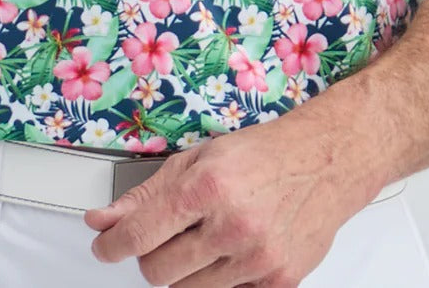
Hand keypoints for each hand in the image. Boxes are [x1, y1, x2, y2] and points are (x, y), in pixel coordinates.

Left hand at [82, 106, 368, 287]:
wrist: (325, 160)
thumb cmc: (263, 154)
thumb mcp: (198, 158)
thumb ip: (146, 194)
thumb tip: (103, 219)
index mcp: (207, 187)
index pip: (140, 235)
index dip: (112, 246)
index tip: (105, 247)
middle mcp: (232, 226)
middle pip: (159, 273)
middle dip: (152, 256)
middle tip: (166, 235)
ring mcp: (257, 259)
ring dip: (186, 270)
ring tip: (205, 239)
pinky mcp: (280, 282)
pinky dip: (221, 280)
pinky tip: (232, 253)